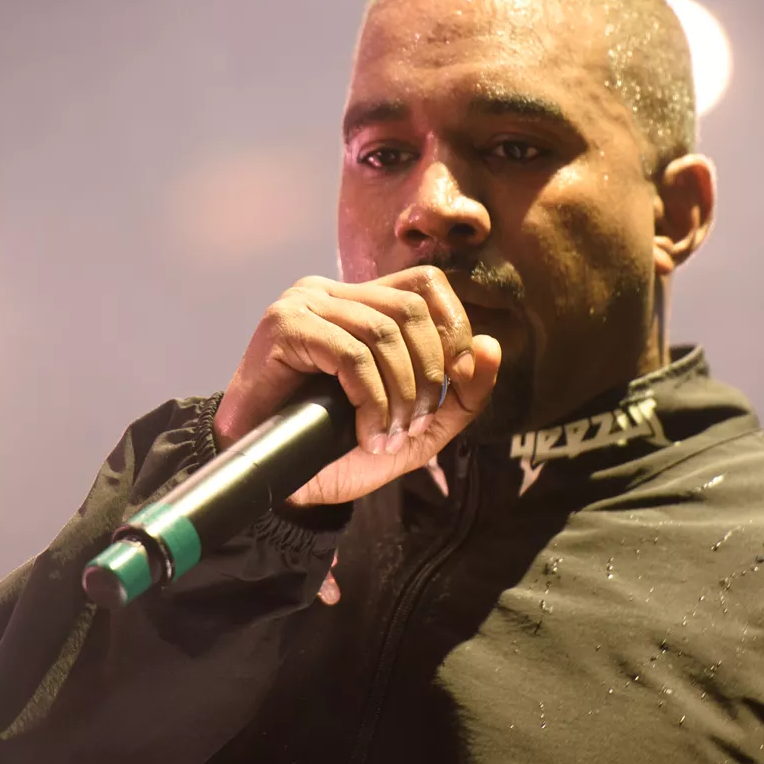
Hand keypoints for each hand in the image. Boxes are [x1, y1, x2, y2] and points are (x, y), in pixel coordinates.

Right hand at [213, 267, 500, 507]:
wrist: (271, 479)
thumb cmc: (337, 447)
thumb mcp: (416, 426)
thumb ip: (461, 393)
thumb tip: (492, 346)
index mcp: (361, 301)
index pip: (427, 284)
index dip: (454, 328)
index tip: (454, 382)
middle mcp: (331, 291)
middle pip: (411, 306)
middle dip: (429, 370)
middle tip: (416, 423)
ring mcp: (303, 303)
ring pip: (383, 330)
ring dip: (401, 392)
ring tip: (389, 434)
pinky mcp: (283, 327)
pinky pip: (351, 353)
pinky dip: (371, 398)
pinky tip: (365, 431)